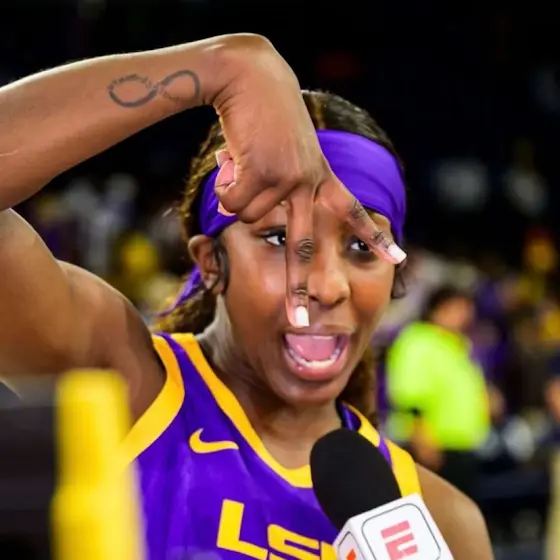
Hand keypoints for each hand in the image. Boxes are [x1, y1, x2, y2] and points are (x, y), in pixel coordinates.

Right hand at [211, 35, 405, 327]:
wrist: (252, 78)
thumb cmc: (266, 121)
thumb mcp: (284, 158)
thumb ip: (282, 192)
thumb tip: (261, 226)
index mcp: (322, 179)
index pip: (354, 214)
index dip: (374, 238)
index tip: (399, 261)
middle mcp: (313, 182)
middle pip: (305, 246)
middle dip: (300, 287)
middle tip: (299, 321)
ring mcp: (292, 178)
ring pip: (252, 217)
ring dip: (237, 194)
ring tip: (241, 163)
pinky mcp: (269, 170)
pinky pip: (233, 201)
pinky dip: (224, 184)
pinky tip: (232, 158)